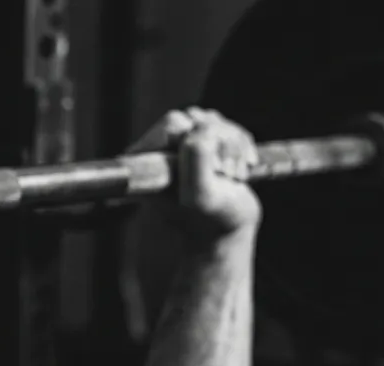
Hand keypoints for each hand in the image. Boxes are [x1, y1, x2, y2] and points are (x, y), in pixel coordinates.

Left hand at [128, 107, 261, 241]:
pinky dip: (240, 143)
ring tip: (233, 175)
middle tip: (226, 173)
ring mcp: (178, 145)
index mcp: (143, 161)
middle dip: (219, 142)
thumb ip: (196, 160)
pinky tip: (241, 168)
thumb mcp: (200, 195)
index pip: (173, 124)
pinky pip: (224, 124)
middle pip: (193, 117)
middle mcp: (155, 150)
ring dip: (233, 145)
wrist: (228, 229)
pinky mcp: (199, 142)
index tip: (212, 170)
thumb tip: (199, 128)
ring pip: (211, 119)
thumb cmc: (211, 218)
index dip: (199, 141)